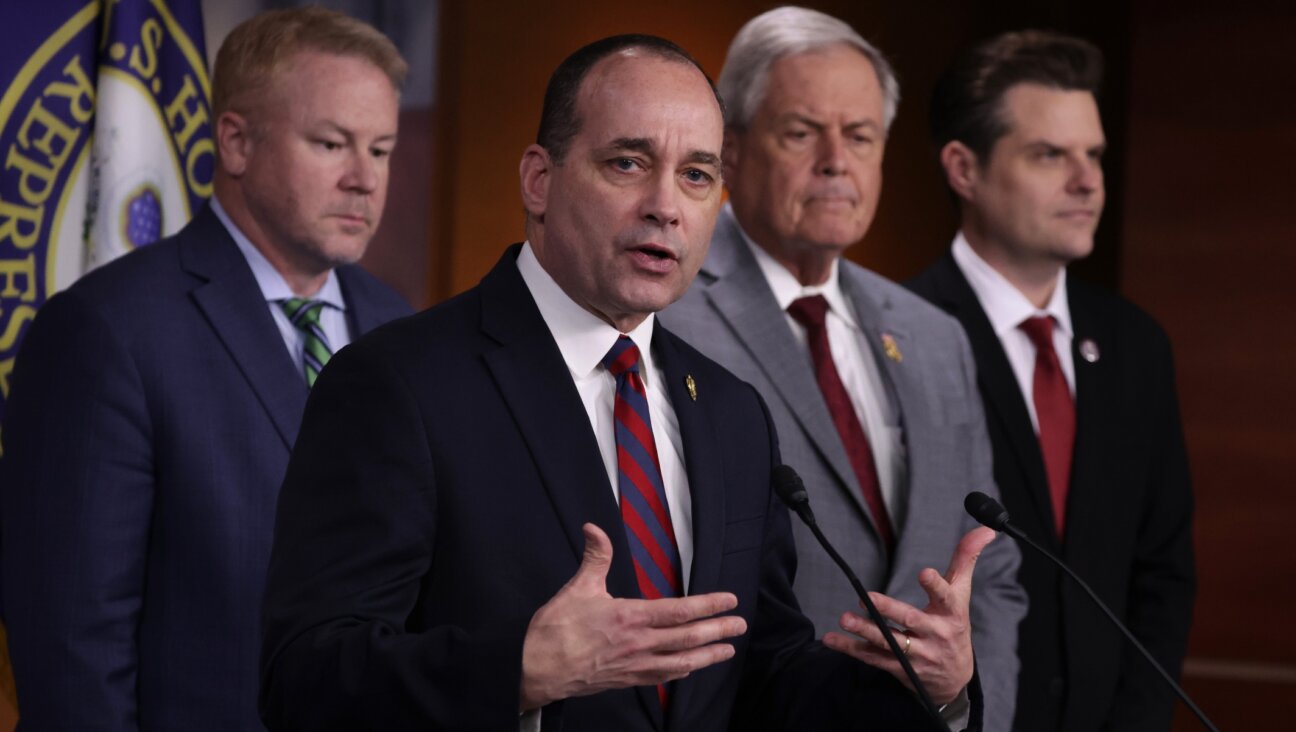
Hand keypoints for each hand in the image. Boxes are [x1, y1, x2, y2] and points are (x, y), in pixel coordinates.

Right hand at [519, 523, 747, 709]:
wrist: (536, 669)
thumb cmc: (554, 630)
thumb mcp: (577, 587)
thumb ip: (595, 556)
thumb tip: (595, 528)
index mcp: (629, 617)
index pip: (680, 611)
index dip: (709, 606)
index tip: (729, 601)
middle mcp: (638, 643)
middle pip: (688, 638)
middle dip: (718, 631)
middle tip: (740, 626)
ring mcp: (634, 665)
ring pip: (681, 662)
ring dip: (707, 656)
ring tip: (727, 651)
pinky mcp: (626, 680)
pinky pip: (661, 677)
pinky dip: (680, 672)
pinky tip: (689, 669)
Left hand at [822, 526, 995, 704]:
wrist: (956, 678)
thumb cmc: (954, 626)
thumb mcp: (962, 594)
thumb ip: (966, 559)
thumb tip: (986, 529)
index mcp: (951, 614)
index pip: (946, 597)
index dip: (935, 586)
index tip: (924, 572)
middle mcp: (935, 634)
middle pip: (910, 620)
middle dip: (888, 610)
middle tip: (866, 598)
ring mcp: (917, 654)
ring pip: (889, 643)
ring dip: (865, 631)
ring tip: (845, 618)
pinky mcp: (900, 668)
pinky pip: (873, 659)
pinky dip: (851, 649)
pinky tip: (832, 639)